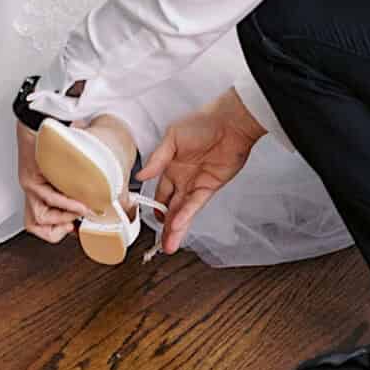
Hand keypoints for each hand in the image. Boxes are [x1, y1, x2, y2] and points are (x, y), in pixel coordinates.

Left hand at [15, 111, 89, 241]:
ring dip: (64, 218)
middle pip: (33, 225)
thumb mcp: (69, 175)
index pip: (40, 224)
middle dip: (56, 231)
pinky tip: (78, 204)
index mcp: (40, 194)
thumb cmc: (58, 147)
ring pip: (39, 216)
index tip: (74, 230)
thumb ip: (79, 191)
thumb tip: (100, 204)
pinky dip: (66, 204)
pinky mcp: (31, 178)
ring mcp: (30, 186)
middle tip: (73, 226)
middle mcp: (32, 192)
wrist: (42, 124)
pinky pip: (48, 197)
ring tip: (80, 212)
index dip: (56, 232)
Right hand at [138, 91, 266, 254]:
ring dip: (175, 228)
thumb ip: (157, 160)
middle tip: (159, 244)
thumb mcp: (172, 138)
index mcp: (169, 166)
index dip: (152, 207)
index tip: (145, 220)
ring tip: (168, 246)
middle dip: (164, 226)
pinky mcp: (210, 187)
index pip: (158, 193)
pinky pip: (195, 205)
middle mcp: (182, 178)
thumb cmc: (201, 123)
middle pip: (170, 207)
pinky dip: (186, 216)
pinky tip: (177, 226)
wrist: (230, 123)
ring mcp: (195, 184)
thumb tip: (140, 176)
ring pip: (182, 211)